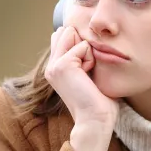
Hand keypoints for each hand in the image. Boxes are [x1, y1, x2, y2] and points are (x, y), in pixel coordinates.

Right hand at [45, 26, 118, 150]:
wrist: (95, 119)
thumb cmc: (99, 100)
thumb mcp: (88, 72)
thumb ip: (83, 55)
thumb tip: (87, 38)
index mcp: (55, 67)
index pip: (64, 35)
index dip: (81, 45)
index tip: (87, 69)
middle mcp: (51, 65)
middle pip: (67, 31)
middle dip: (83, 45)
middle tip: (88, 70)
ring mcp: (54, 65)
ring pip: (72, 34)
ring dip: (87, 51)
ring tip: (88, 72)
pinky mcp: (62, 65)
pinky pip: (83, 45)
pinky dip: (91, 58)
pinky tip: (88, 75)